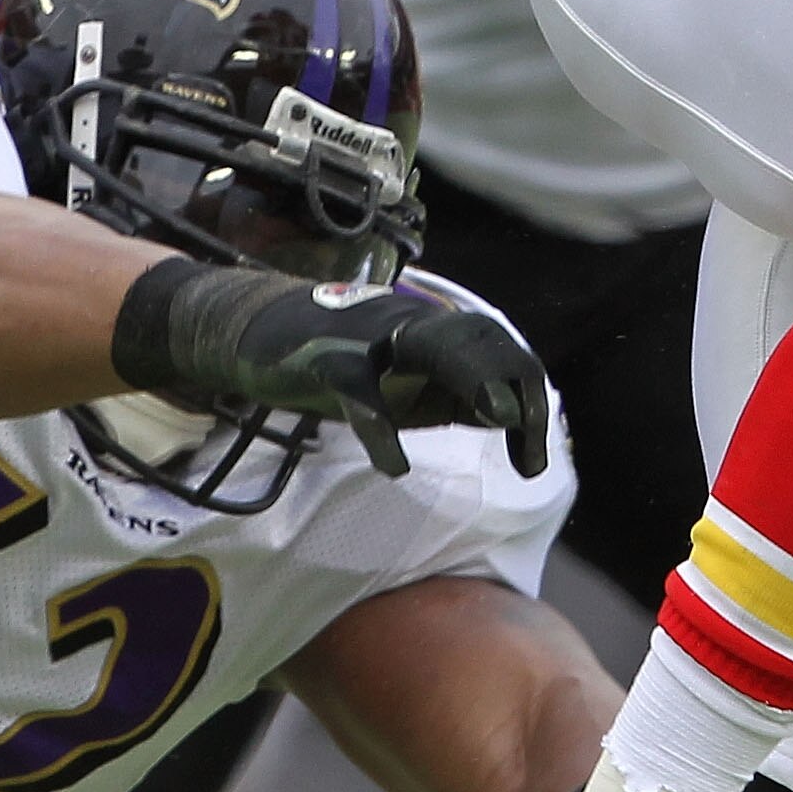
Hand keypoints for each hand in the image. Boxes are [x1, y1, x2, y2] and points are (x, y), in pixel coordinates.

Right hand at [112, 261, 552, 480]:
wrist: (256, 329)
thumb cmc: (340, 361)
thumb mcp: (404, 383)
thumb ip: (454, 396)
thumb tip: (512, 416)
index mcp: (434, 330)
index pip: (501, 353)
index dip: (530, 399)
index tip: (535, 457)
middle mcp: (411, 324)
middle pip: (482, 345)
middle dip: (517, 393)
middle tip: (532, 457)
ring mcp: (370, 338)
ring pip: (435, 349)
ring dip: (472, 383)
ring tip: (499, 420)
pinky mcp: (326, 360)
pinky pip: (359, 392)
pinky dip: (379, 428)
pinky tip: (395, 467)